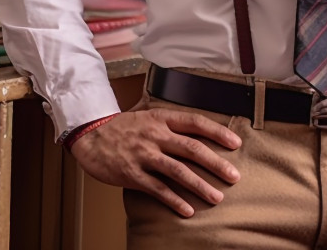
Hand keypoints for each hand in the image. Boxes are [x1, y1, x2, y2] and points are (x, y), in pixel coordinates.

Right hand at [70, 109, 241, 216]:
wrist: (91, 135)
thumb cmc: (123, 127)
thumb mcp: (148, 116)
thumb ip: (171, 124)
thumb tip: (198, 132)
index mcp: (162, 118)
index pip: (196, 122)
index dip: (218, 132)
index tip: (235, 143)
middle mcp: (156, 135)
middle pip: (192, 149)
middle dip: (216, 163)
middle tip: (234, 176)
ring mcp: (144, 155)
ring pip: (178, 171)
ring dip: (200, 185)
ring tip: (217, 197)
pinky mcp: (133, 175)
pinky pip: (158, 189)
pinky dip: (174, 200)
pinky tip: (188, 209)